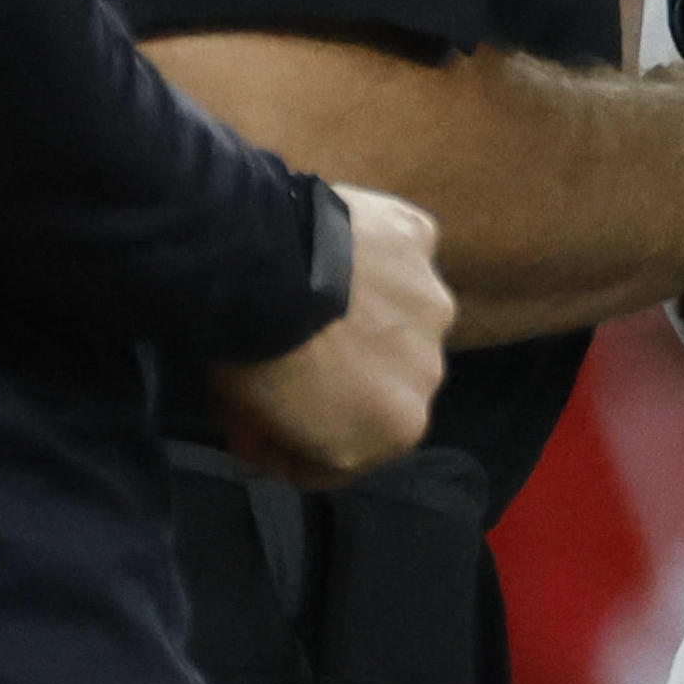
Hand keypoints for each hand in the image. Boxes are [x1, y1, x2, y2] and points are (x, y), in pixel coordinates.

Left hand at [212, 185, 450, 487]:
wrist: (255, 270)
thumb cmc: (253, 356)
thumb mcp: (254, 423)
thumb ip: (281, 438)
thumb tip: (273, 438)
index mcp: (399, 429)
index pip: (355, 445)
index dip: (310, 431)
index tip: (275, 412)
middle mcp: (430, 370)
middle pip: (386, 376)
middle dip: (350, 368)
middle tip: (297, 345)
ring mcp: (430, 299)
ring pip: (400, 311)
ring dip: (370, 309)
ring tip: (315, 289)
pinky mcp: (419, 238)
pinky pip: (398, 249)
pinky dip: (374, 250)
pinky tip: (335, 244)